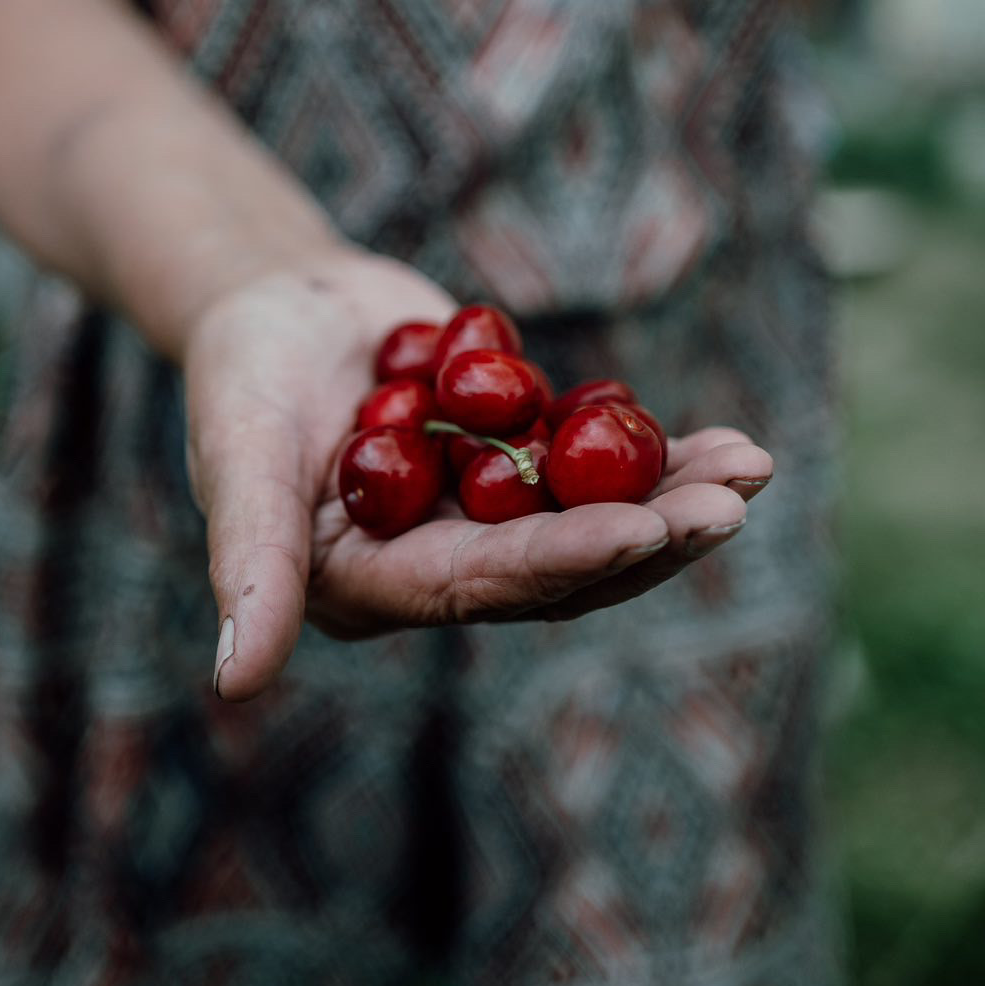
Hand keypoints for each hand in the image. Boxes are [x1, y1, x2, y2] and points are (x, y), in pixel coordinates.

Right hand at [182, 248, 773, 700]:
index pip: (483, 585)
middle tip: (729, 506)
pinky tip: (728, 444)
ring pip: (596, 518)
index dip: (566, 559)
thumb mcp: (236, 461)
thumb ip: (249, 564)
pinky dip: (658, 454)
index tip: (644, 530)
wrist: (278, 303)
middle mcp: (444, 564)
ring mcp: (490, 514)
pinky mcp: (521, 464)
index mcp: (380, 586)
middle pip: (561, 565)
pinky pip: (598, 467)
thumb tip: (234, 682)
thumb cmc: (237, 377)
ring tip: (751, 467)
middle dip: (649, 537)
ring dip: (673, 499)